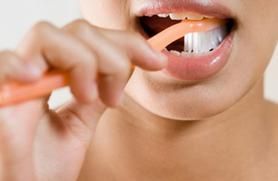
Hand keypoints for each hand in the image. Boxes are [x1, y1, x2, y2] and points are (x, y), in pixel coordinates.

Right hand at [0, 19, 166, 180]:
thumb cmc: (44, 166)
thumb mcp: (79, 122)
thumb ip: (96, 93)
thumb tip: (125, 67)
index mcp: (51, 75)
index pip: (89, 38)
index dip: (126, 43)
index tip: (156, 61)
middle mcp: (32, 71)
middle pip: (77, 32)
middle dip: (112, 58)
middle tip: (114, 96)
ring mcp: (12, 80)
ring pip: (48, 36)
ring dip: (82, 61)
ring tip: (87, 97)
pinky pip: (4, 63)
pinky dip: (22, 63)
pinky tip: (36, 77)